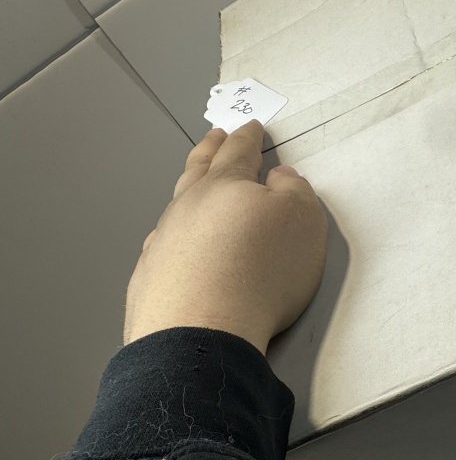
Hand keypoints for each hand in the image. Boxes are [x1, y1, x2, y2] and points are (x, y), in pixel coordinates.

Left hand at [124, 120, 327, 353]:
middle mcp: (187, 207)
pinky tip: (176, 244)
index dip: (247, 138)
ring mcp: (163, 243)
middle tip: (214, 136)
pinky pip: (164, 245)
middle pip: (198, 170)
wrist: (201, 332)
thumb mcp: (303, 222)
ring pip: (177, 206)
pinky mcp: (149, 280)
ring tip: (195, 186)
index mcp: (226, 186)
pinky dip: (175, 236)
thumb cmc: (262, 271)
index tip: (249, 127)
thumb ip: (295, 191)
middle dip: (210, 150)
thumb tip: (279, 176)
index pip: (238, 152)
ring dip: (189, 191)